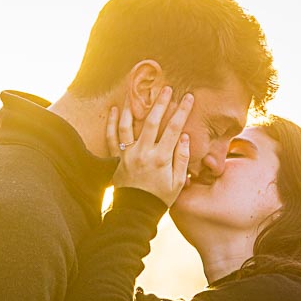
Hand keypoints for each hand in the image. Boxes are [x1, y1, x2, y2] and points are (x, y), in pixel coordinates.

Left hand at [107, 87, 192, 206]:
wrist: (135, 212)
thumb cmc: (159, 198)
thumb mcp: (177, 183)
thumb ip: (182, 159)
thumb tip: (185, 137)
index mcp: (161, 159)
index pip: (174, 129)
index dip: (182, 111)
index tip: (188, 97)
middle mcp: (143, 153)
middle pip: (152, 122)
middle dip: (160, 103)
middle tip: (166, 88)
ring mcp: (128, 155)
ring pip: (128, 126)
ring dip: (133, 107)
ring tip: (137, 93)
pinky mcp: (116, 159)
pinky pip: (112, 138)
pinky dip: (111, 123)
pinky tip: (114, 110)